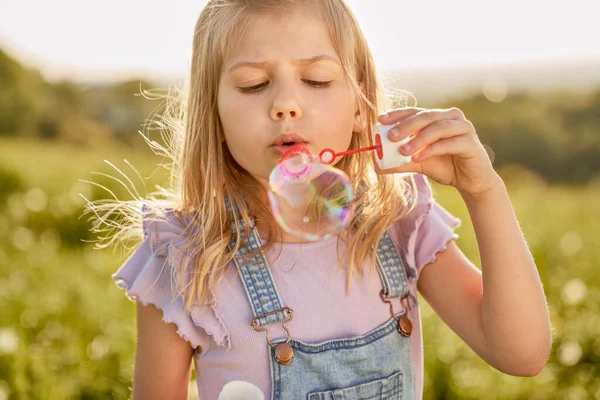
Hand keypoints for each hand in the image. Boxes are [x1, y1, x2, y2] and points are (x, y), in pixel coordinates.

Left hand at [377, 107, 500, 199]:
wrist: (471, 181)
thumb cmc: (445, 166)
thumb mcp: (418, 162)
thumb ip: (400, 161)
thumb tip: (376, 165)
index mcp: (437, 117)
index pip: (415, 111)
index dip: (397, 114)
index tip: (380, 120)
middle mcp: (451, 117)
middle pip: (425, 116)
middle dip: (406, 125)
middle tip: (390, 136)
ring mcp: (463, 127)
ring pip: (437, 128)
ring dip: (418, 139)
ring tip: (402, 150)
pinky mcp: (471, 142)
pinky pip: (448, 143)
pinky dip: (431, 149)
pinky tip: (418, 157)